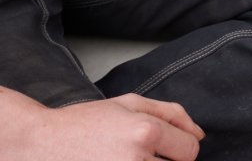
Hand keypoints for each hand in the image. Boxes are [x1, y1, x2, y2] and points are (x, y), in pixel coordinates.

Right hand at [6, 89, 202, 160]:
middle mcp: (136, 159)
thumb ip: (173, 114)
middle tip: (140, 154)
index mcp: (145, 132)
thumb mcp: (131, 103)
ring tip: (129, 159)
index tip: (167, 147)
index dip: (182, 147)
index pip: (190, 150)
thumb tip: (200, 133)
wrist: (42, 144)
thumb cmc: (85, 122)